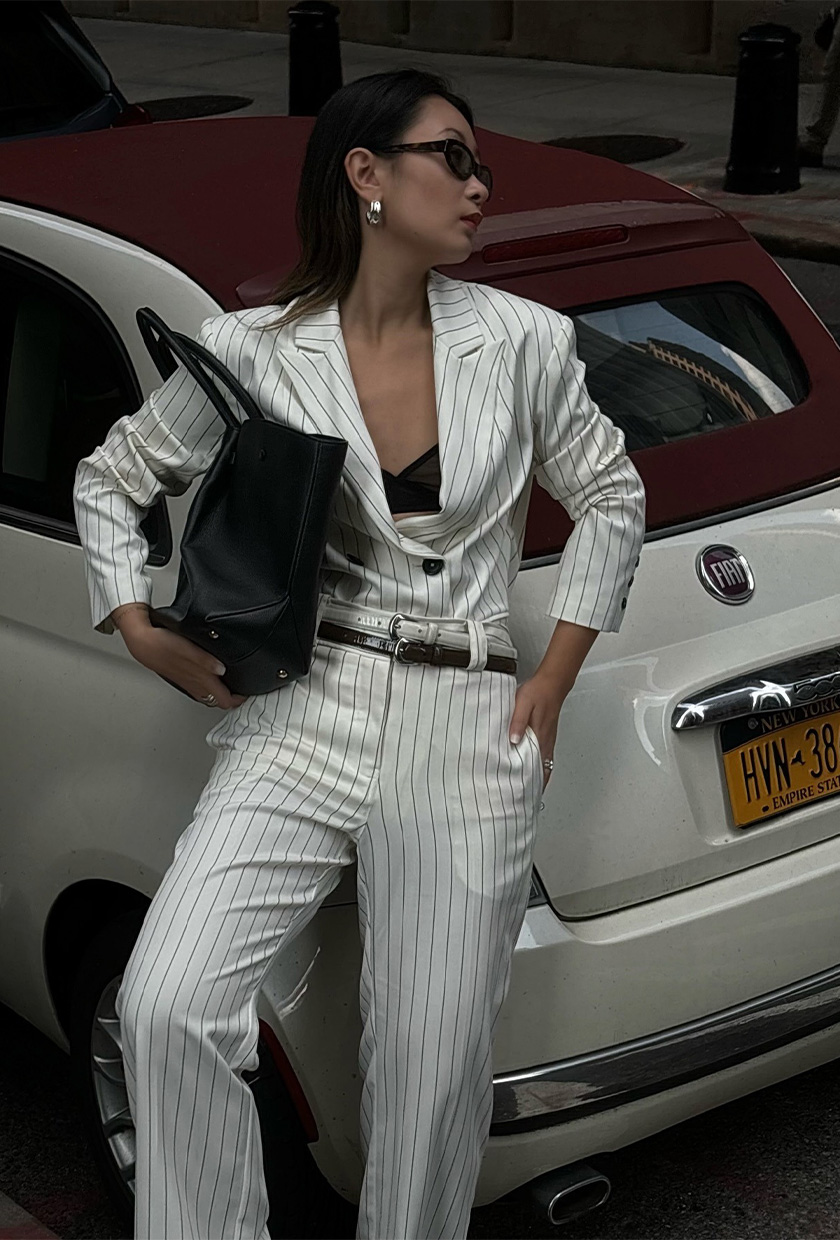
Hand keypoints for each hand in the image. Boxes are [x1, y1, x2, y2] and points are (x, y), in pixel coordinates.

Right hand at [112, 605, 246, 708]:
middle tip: (244, 691)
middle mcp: (195, 685)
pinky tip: (212, 677)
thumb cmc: (163, 644)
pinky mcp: (183, 677)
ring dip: (222, 693)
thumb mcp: (188, 649)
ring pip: (210, 695)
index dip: (239, 700)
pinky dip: (210, 687)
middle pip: (219, 700)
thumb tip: (223, 670)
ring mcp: (188, 683)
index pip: (225, 700)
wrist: (143, 643)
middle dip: (233, 698)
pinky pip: (201, 689)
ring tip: (232, 685)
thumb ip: (206, 661)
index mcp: (200, 680)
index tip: (249, 693)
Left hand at [508, 671, 569, 788]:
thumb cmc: (538, 692)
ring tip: (528, 791)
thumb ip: (517, 722)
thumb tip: (513, 741)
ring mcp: (547, 740)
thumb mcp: (523, 704)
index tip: (527, 797)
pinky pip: (544, 756)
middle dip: (535, 786)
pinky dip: (540, 767)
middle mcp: (546, 742)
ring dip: (538, 778)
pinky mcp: (546, 735)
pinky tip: (533, 770)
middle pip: (543, 771)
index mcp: (540, 737)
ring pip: (544, 765)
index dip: (534, 784)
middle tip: (525, 800)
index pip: (539, 767)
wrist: (551, 683)